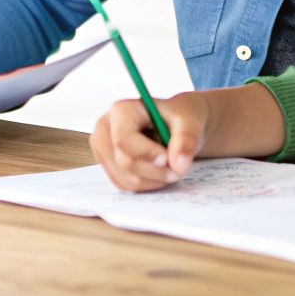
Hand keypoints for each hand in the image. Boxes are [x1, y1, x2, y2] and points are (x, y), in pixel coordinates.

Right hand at [91, 92, 211, 191]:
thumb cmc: (180, 118)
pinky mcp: (108, 165)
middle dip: (154, 172)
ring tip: (170, 168)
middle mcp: (105, 128)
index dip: (146, 154)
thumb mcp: (191, 121)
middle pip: (124, 162)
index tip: (167, 159)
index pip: (123, 139)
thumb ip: (187, 140)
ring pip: (125, 178)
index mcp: (121, 110)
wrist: (177, 124)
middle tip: (177, 170)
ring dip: (152, 180)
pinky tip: (158, 172)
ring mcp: (103, 149)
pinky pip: (125, 185)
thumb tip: (178, 165)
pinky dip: (146, 184)